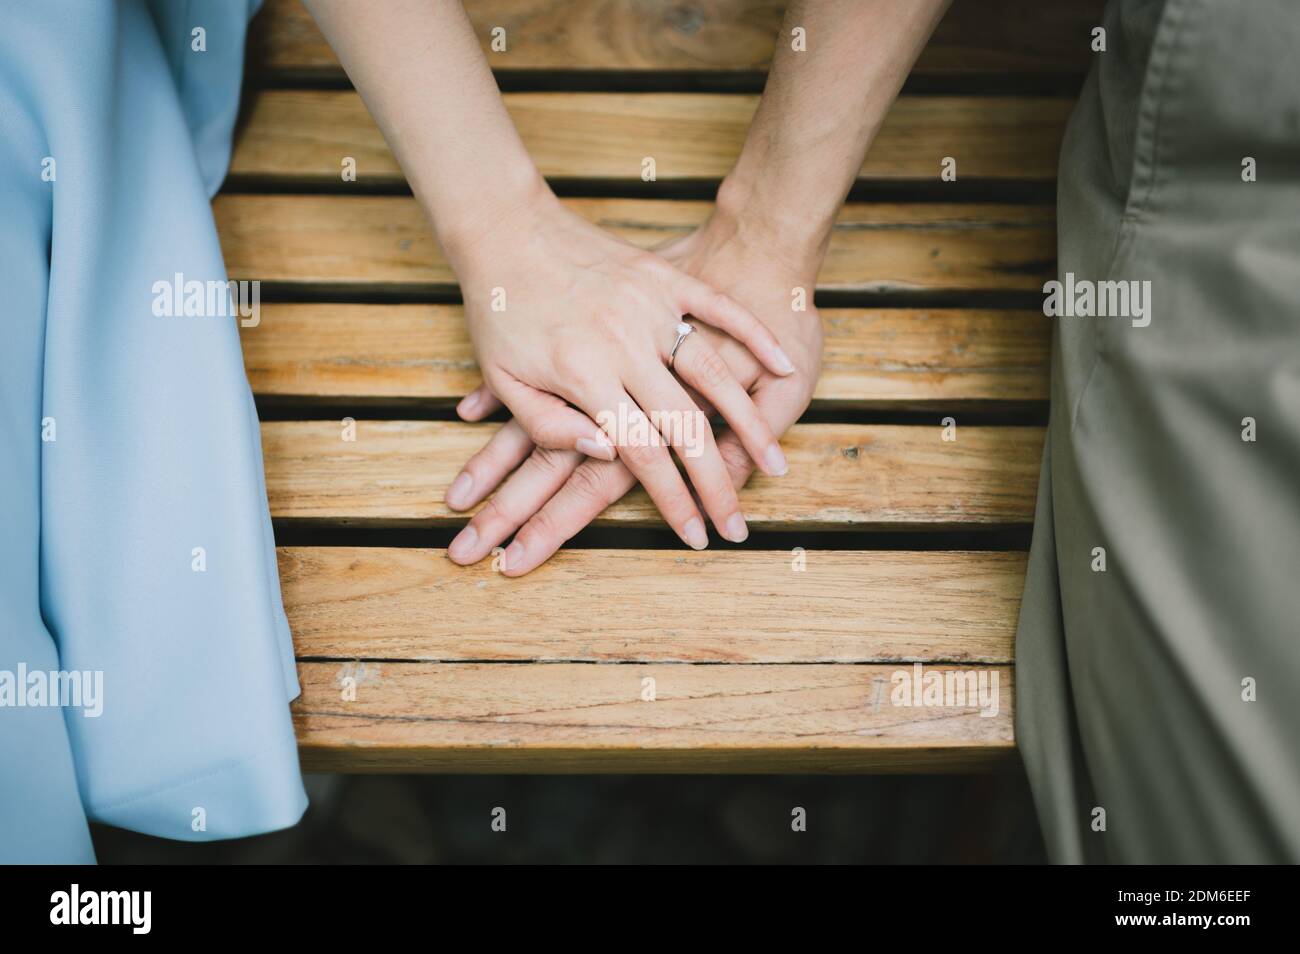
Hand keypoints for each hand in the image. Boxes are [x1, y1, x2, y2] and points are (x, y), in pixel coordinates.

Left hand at [445, 206, 823, 574]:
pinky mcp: (665, 276)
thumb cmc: (500, 310)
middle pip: (685, 427)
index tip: (694, 535)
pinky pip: (720, 308)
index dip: (671, 500)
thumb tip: (607, 455)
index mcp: (583, 375)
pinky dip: (755, 337)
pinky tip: (783, 367)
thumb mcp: (505, 379)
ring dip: (750, 424)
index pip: (640, 454)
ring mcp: (650, 306)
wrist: (506, 226)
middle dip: (715, 485)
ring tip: (776, 466)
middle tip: (738, 526)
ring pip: (715, 374)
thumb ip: (548, 427)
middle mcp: (625, 343)